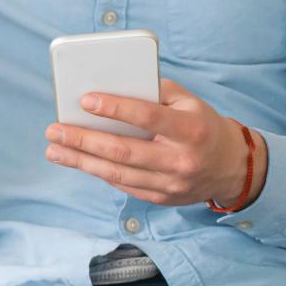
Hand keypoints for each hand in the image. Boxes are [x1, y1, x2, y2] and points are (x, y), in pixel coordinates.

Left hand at [44, 77, 266, 207]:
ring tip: (54, 150)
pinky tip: (77, 160)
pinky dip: (97, 171)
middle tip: (54, 130)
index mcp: (190, 130)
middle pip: (123, 151)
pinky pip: (122, 185)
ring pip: (117, 173)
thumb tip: (110, 86)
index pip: (148, 117)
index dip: (115, 109)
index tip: (85, 100)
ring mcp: (171, 184)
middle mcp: (180, 160)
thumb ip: (154, 92)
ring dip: (80, 161)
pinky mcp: (161, 198)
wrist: (232, 167)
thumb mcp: (188, 102)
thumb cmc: (202, 125)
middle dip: (83, 140)